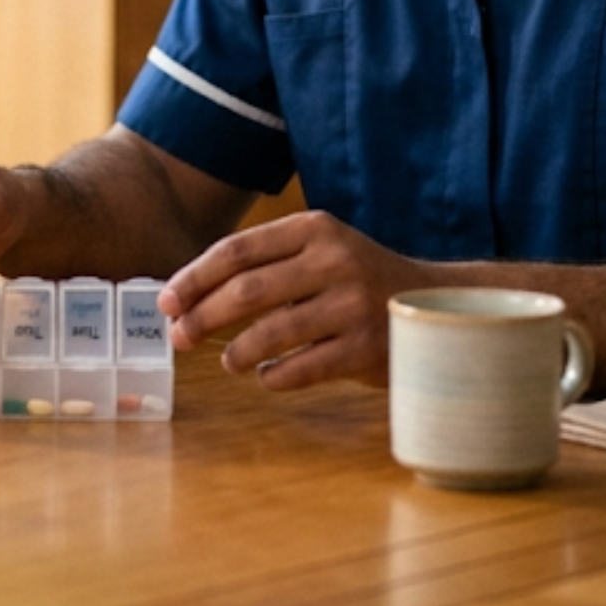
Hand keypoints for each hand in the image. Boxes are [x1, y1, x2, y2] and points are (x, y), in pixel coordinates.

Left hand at [160, 211, 432, 389]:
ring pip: (270, 333)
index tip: (165, 301)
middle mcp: (334, 261)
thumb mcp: (321, 252)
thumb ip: (267, 264)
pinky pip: (300, 369)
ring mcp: (353, 305)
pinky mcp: (366, 349)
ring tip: (227, 360)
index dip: (193, 277)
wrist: (440, 306)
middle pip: (246, 291)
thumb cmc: (359, 280)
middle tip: (178, 337)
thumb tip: (188, 295)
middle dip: (202, 317)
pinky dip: (273, 376)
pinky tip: (266, 375)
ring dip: (235, 352)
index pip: (237, 250)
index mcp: (315, 229)